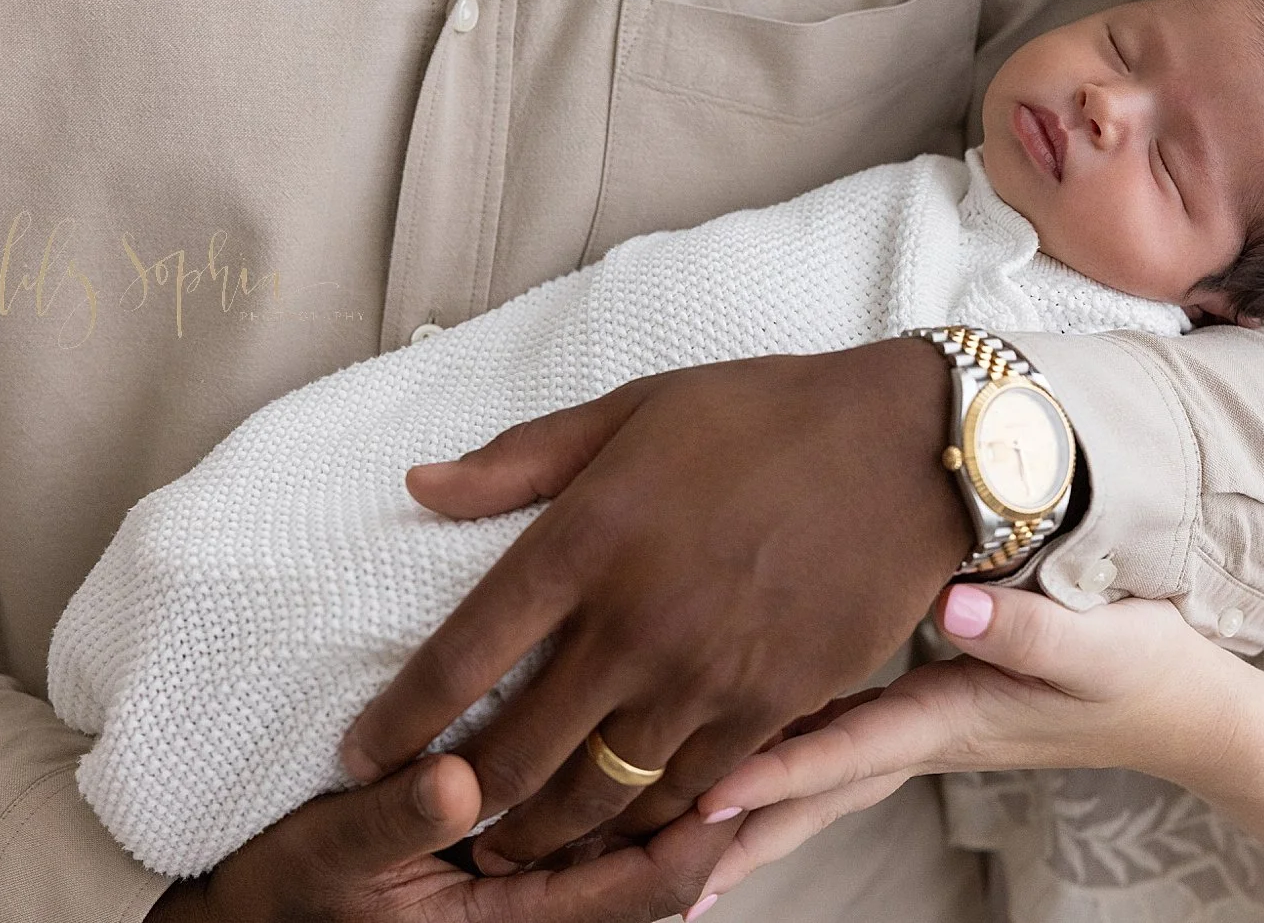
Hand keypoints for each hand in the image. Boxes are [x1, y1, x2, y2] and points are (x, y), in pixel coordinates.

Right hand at [143, 754, 733, 922]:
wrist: (248, 922)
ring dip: (685, 799)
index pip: (637, 893)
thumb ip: (395, 820)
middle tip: (785, 735)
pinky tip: (673, 740)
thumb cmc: (287, 890)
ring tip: (749, 722)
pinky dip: (640, 797)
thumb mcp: (329, 854)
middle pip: (661, 875)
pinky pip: (601, 842)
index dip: (695, 843)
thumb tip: (458, 781)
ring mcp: (530, 892)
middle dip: (717, 817)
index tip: (741, 780)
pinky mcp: (517, 866)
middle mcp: (533, 915)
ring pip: (636, 854)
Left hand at [338, 338, 970, 874]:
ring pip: (598, 795)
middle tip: (434, 821)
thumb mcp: (633, 411)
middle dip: (459, 804)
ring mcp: (704, 675)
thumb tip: (421, 484)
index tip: (359, 754)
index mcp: (583, 541)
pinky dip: (644, 825)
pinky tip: (619, 831)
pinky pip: (688, 794)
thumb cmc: (765, 414)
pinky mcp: (772, 706)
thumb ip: (521, 459)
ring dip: (543, 836)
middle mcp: (632, 623)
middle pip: (514, 754)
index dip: (394, 722)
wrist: (904, 445)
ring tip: (510, 852)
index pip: (457, 658)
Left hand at [688, 584, 1238, 902]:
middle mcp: (928, 736)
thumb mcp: (1097, 643)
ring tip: (678, 847)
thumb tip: (952, 606)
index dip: (772, 774)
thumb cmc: (1145, 669)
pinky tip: (755, 768)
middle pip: (815, 792)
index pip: (845, 754)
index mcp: (951, 719)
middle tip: (657, 874)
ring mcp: (931, 732)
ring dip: (755, 810)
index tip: (699, 800)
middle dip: (738, 830)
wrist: (1188, 710)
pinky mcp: (939, 715)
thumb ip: (1026, 625)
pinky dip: (793, 770)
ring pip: (825, 778)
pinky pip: (846, 749)